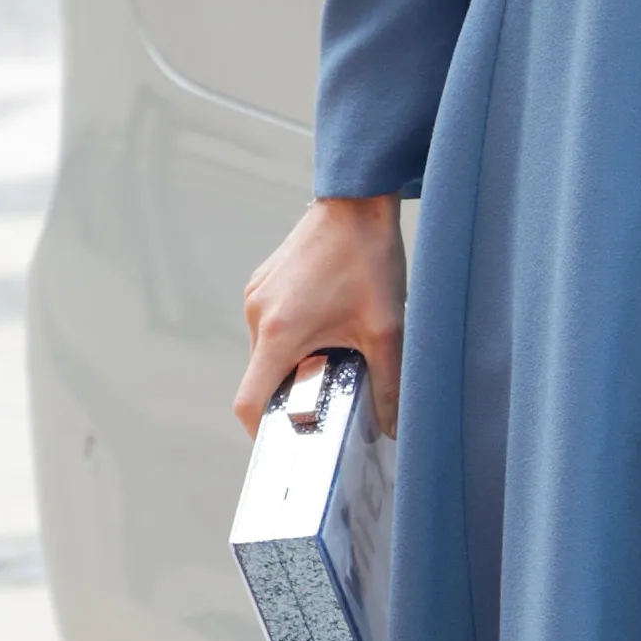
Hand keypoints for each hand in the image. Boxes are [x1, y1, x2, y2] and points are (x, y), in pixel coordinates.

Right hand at [235, 194, 406, 437]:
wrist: (357, 201)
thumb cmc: (368, 260)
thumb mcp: (386, 330)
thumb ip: (388, 384)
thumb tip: (392, 428)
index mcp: (279, 332)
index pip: (249, 401)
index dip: (262, 430)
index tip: (287, 439)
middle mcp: (257, 315)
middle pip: (261, 377)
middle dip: (292, 391)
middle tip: (331, 389)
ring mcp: (256, 296)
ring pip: (266, 351)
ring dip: (295, 361)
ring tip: (335, 350)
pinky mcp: (262, 283)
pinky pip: (269, 325)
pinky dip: (292, 337)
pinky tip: (327, 322)